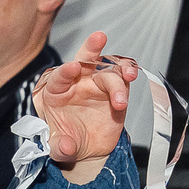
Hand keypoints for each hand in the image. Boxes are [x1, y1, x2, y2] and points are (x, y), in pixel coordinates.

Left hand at [34, 31, 131, 183]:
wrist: (88, 150)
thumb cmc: (67, 142)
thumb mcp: (58, 149)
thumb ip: (59, 147)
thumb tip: (66, 146)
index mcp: (56, 92)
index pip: (59, 78)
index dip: (66, 71)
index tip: (73, 67)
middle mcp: (77, 82)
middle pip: (84, 60)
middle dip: (91, 47)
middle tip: (99, 38)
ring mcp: (97, 84)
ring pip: (108, 69)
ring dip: (119, 71)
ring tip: (129, 77)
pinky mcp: (115, 89)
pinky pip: (123, 77)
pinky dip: (129, 73)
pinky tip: (132, 74)